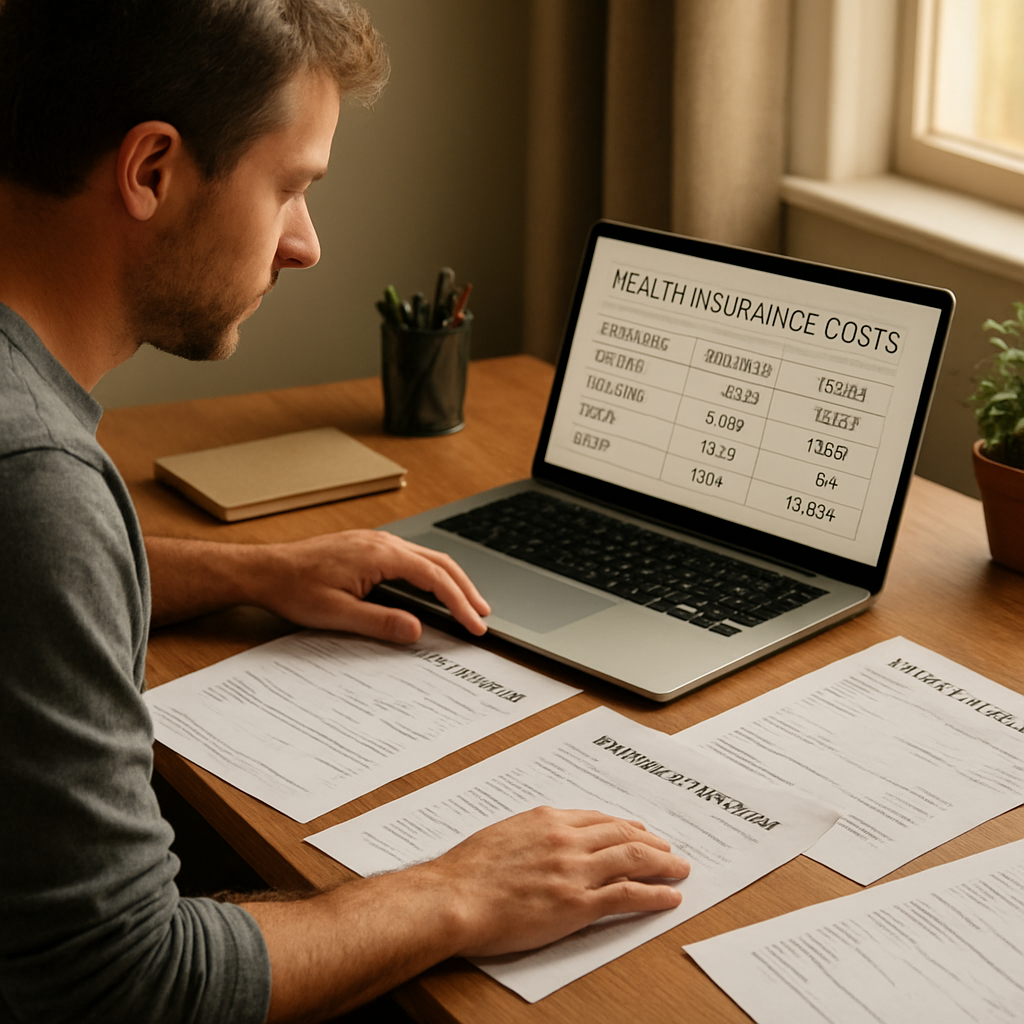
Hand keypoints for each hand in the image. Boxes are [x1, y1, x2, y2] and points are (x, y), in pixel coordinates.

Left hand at [252, 529, 489, 641]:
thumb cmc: (295, 589)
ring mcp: (376, 541)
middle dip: (466, 589)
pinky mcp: (368, 546)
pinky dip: (431, 573)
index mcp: (380, 555)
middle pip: (439, 562)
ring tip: (467, 602)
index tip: (474, 625)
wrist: (267, 569)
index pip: (434, 578)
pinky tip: (433, 587)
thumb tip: (417, 630)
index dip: (459, 603)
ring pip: (427, 557)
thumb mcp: (338, 614)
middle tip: (483, 614)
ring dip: (450, 579)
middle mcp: (383, 542)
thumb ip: (381, 622)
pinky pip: (411, 556)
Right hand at [410, 806, 689, 956]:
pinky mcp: (578, 904)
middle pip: (622, 835)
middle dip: (651, 841)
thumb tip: (542, 839)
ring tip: (679, 868)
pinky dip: (654, 894)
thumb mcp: (502, 835)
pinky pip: (627, 895)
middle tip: (668, 848)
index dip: (623, 826)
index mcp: (548, 820)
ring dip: (663, 863)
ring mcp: (575, 871)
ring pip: (633, 859)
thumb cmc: (467, 871)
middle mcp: (567, 839)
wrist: (455, 897)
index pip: (598, 819)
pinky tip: (669, 896)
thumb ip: (530, 834)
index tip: (637, 831)